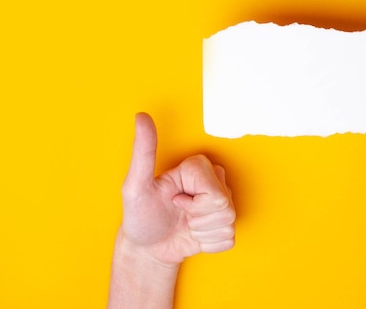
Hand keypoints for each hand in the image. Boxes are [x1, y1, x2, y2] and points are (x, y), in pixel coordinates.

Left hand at [119, 113, 235, 266]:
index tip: (174, 200)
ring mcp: (222, 204)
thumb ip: (143, 150)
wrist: (147, 248)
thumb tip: (142, 116)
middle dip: (199, 218)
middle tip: (180, 214)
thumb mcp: (136, 185)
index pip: (215, 189)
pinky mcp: (226, 225)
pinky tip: (193, 236)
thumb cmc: (140, 216)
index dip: (193, 203)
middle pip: (225, 204)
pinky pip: (228, 238)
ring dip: (202, 232)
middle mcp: (213, 181)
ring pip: (229, 221)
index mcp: (196, 168)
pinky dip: (208, 244)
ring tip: (186, 225)